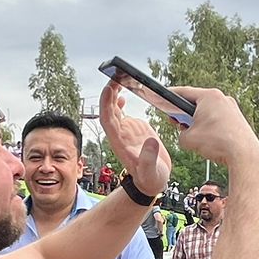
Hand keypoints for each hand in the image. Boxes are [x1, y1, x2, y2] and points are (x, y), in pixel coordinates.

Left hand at [98, 80, 169, 195]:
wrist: (152, 182)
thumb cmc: (150, 179)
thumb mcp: (151, 171)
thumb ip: (148, 158)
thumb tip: (150, 141)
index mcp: (120, 143)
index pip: (108, 120)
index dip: (106, 104)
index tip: (109, 89)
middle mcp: (119, 135)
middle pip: (109, 110)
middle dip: (110, 93)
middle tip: (115, 76)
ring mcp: (125, 131)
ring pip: (114, 110)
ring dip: (113, 95)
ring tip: (118, 79)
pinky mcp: (133, 129)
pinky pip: (121, 113)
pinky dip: (120, 102)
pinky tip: (123, 94)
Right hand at [173, 86, 258, 166]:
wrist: (244, 155)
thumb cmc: (218, 143)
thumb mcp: (187, 140)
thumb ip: (181, 134)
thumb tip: (186, 135)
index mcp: (209, 96)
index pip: (183, 92)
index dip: (169, 97)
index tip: (162, 99)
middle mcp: (222, 98)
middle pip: (197, 102)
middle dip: (184, 113)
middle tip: (175, 121)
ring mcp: (232, 108)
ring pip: (208, 111)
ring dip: (198, 121)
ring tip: (192, 134)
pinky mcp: (238, 119)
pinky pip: (218, 119)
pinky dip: (210, 126)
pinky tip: (206, 139)